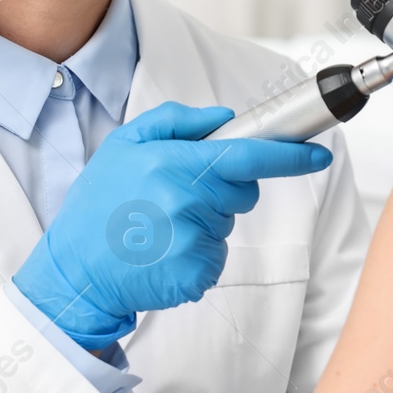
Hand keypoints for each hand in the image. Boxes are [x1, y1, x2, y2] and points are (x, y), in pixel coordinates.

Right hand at [13, 101, 332, 348]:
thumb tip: (225, 117)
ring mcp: (192, 241)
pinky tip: (163, 252)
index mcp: (173, 162)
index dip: (291, 155)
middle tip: (177, 197)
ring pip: (228, 226)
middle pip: (244, 191)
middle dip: (224, 191)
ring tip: (160, 227)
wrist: (74, 272)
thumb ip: (176, 123)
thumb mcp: (125, 145)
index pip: (248, 155)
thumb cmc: (99, 206)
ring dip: (206, 224)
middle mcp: (186, 200)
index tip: (319, 155)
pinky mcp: (195, 274)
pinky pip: (217, 258)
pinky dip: (198, 255)